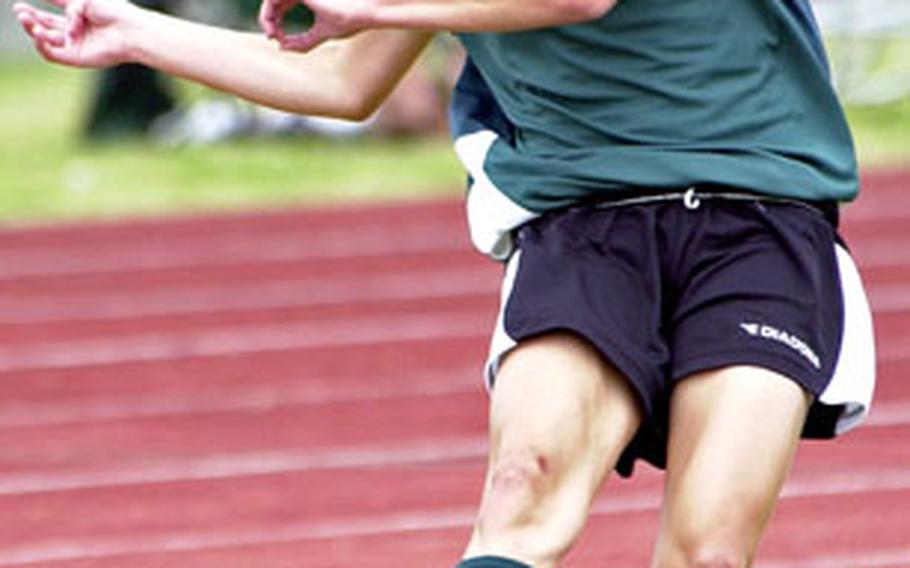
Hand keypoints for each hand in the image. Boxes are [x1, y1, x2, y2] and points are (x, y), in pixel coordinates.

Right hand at [13, 0, 138, 67]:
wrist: (130, 31)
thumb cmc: (114, 12)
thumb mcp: (85, 1)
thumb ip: (69, 7)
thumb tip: (59, 20)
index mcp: (80, 13)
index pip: (57, 7)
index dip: (43, 0)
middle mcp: (76, 30)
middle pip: (46, 24)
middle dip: (30, 17)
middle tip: (20, 9)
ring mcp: (75, 45)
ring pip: (45, 39)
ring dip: (33, 29)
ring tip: (26, 18)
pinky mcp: (76, 58)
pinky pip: (51, 54)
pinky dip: (41, 45)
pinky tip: (37, 34)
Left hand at [259, 0, 373, 52]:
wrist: (362, 13)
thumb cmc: (348, 21)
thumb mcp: (322, 34)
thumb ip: (305, 41)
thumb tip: (282, 48)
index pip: (279, 8)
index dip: (275, 24)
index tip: (279, 41)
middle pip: (272, 5)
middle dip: (267, 22)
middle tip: (272, 38)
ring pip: (270, 2)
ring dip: (266, 20)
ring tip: (273, 36)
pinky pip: (273, 1)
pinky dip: (269, 15)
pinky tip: (275, 29)